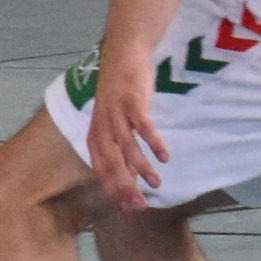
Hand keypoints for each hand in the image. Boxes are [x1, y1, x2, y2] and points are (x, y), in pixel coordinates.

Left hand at [85, 55, 165, 215]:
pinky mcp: (132, 101)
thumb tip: (130, 174)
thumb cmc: (120, 91)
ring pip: (126, 147)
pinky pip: (143, 126)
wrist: (123, 53)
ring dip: (141, 167)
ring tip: (156, 183)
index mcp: (96, 131)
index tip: (125, 207)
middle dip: (124, 185)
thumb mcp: (113, 119)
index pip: (100, 166)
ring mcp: (116, 112)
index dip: (111, 188)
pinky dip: (153, 142)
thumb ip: (119, 145)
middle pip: (111, 161)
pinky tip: (164, 157)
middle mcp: (102, 125)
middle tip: (138, 205)